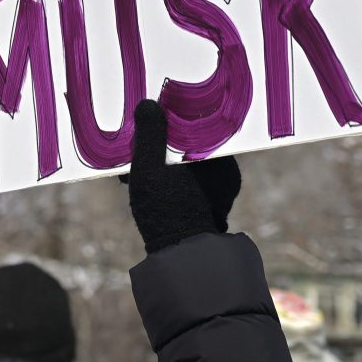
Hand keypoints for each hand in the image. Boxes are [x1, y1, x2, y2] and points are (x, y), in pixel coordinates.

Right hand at [125, 100, 241, 253]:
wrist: (180, 257)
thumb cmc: (164, 211)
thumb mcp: (149, 168)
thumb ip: (149, 134)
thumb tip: (149, 104)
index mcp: (216, 155)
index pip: (192, 126)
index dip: (166, 123)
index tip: (145, 127)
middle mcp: (226, 170)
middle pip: (189, 145)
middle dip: (161, 146)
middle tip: (135, 153)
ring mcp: (223, 189)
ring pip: (188, 164)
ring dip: (163, 165)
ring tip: (136, 175)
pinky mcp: (215, 205)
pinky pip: (192, 182)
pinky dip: (172, 181)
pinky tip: (149, 189)